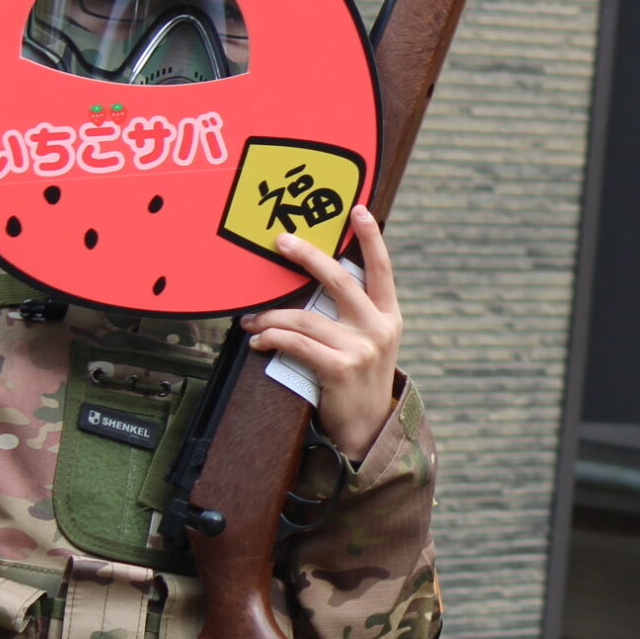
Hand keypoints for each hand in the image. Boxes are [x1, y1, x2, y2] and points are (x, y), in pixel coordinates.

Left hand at [241, 208, 403, 460]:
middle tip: (280, 240)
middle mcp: (378, 328)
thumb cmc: (360, 380)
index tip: (358, 209)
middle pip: (339, 280)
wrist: (368, 429)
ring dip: (270, 315)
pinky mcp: (339, 368)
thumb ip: (355, 315)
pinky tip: (259, 340)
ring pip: (305, 317)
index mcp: (388, 316)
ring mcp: (361, 348)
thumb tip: (317, 282)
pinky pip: (296, 343)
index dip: (371, 237)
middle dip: (307, 256)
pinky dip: (271, 339)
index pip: (382, 269)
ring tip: (251, 320)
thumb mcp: (371, 343)